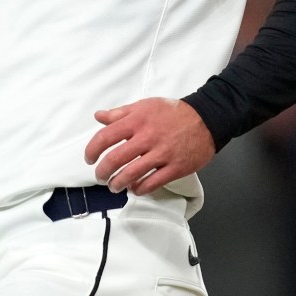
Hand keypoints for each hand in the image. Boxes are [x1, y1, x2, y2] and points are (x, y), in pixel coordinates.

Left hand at [85, 99, 214, 192]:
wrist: (206, 119)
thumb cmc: (173, 113)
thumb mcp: (145, 106)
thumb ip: (120, 113)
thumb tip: (99, 116)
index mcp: (137, 121)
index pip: (105, 137)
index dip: (92, 150)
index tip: (89, 159)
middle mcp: (147, 138)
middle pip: (115, 159)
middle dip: (102, 172)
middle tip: (101, 176)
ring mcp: (162, 154)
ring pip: (131, 175)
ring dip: (117, 184)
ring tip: (114, 186)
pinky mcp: (175, 168)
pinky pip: (151, 184)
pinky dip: (139, 189)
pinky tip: (134, 189)